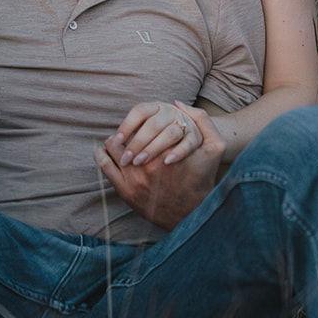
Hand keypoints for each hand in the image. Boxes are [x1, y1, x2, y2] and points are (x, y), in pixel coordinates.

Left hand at [93, 105, 224, 230]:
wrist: (193, 213)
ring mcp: (133, 179)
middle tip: (127, 133)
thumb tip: (177, 103)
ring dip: (114, 143)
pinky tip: (107, 152)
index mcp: (165, 151)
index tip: (141, 124)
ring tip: (119, 142)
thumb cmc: (202, 179)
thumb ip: (203, 120)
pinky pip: (104, 166)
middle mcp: (147, 164)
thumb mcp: (215, 148)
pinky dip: (102, 155)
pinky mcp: (125, 191)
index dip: (140, 122)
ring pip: (112, 149)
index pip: (143, 124)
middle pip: (127, 137)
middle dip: (126, 133)